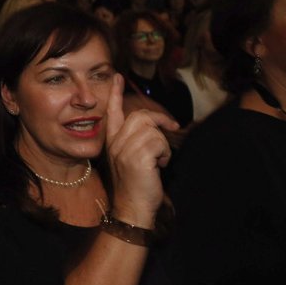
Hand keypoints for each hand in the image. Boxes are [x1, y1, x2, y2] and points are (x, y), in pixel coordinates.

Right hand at [105, 75, 176, 226]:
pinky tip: (159, 166)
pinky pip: (159, 143)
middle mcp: (115, 143)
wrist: (132, 207)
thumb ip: (135, 141)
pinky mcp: (137, 157)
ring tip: (159, 160)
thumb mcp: (130, 158)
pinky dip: (165, 154)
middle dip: (160, 120)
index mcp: (112, 141)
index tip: (116, 77)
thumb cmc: (136, 184)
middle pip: (140, 116)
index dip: (114, 93)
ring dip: (163, 144)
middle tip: (173, 128)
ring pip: (152, 129)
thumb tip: (153, 126)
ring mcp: (125, 149)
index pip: (112, 112)